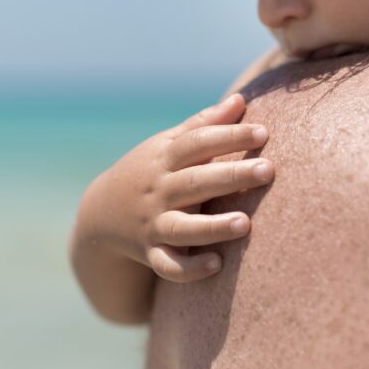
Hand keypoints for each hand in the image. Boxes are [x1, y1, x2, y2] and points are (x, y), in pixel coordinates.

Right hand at [86, 93, 272, 282]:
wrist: (101, 213)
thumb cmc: (149, 171)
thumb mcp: (167, 144)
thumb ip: (203, 124)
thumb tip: (241, 99)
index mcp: (166, 159)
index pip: (198, 143)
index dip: (229, 136)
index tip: (263, 133)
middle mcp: (160, 191)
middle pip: (196, 182)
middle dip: (231, 176)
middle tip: (268, 170)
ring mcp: (154, 224)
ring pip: (183, 228)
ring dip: (213, 227)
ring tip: (245, 224)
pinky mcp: (151, 254)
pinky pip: (169, 266)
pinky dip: (189, 268)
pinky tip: (217, 265)